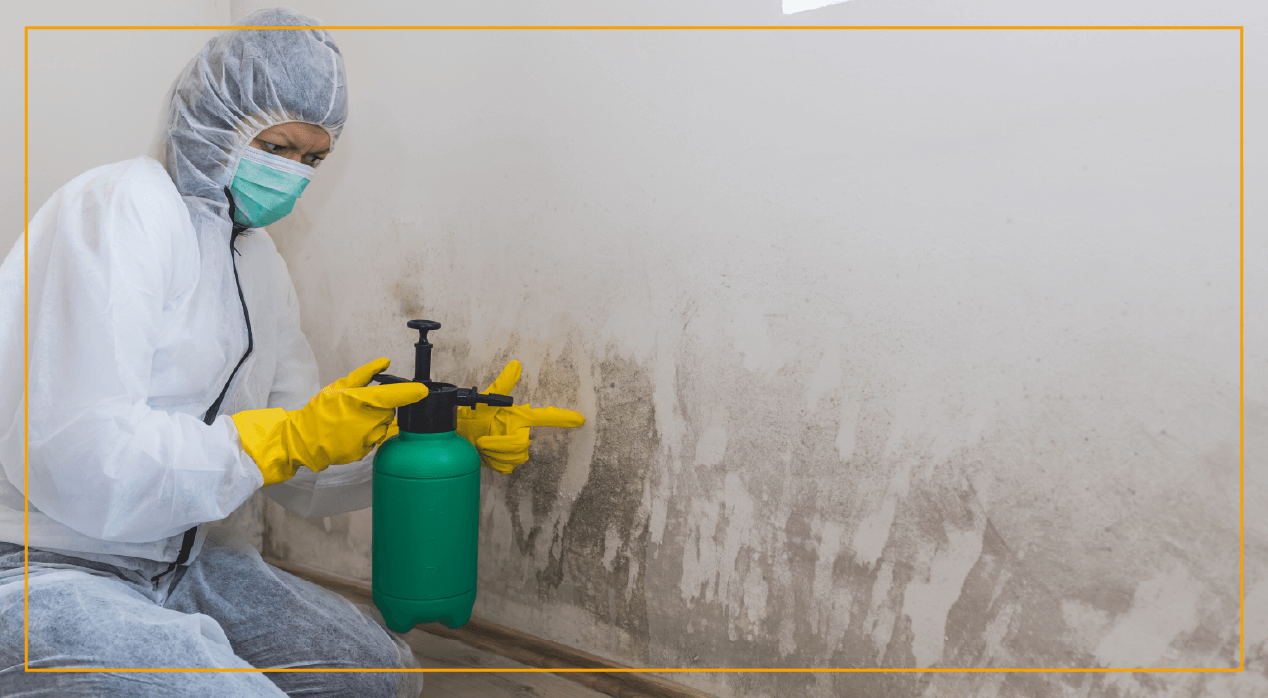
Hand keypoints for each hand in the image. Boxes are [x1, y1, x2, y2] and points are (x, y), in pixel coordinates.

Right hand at [233, 358, 427, 485]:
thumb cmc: (320, 411)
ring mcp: (366, 439)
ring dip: (375, 423)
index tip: (423, 391)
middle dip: (382, 408)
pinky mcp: (364, 452)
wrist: (303, 439)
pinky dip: (368, 436)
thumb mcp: (339, 386)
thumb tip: (385, 361)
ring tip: (354, 421)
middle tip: (362, 407)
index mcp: (360, 401)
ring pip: (383, 427)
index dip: (410, 393)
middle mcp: (366, 421)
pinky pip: (374, 441)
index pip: (392, 396)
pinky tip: (352, 433)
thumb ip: (365, 374)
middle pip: (390, 412)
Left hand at [456, 361, 585, 473]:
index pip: (545, 417)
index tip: (580, 419)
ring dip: (494, 453)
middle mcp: (521, 433)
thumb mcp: (486, 400)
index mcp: (520, 418)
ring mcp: (515, 450)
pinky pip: (507, 467)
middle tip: (483, 440)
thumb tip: (516, 364)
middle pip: (521, 444)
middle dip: (499, 444)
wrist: (461, 435)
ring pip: (515, 457)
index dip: (562, 418)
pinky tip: (486, 456)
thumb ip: (503, 384)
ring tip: (483, 446)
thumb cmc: (474, 415)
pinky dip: (494, 463)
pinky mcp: (506, 464)